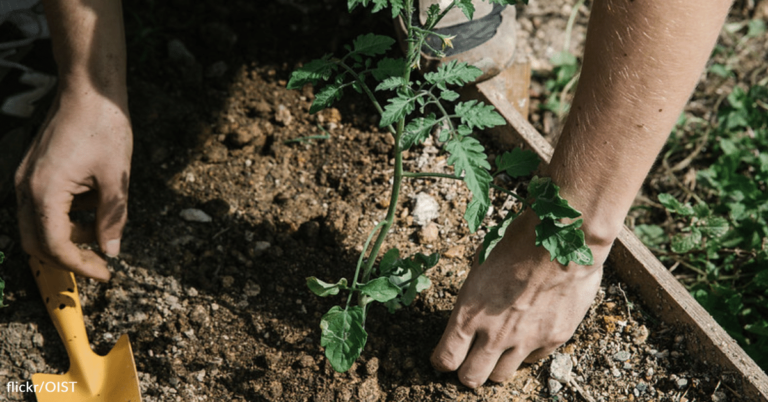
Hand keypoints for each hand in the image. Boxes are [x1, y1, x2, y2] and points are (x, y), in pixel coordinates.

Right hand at [15, 87, 131, 281]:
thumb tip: (111, 250)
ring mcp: (27, 178)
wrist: (89, 89)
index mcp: (45, 191)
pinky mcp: (33, 171)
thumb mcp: (116, 178)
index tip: (105, 273)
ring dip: (70, 234)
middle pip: (37, 242)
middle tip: (101, 261)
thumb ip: (112, 218)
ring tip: (103, 220)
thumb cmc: (104, 127)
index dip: (80, 266)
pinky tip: (93, 201)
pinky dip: (67, 215)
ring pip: (39, 226)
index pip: (55, 247)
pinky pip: (43, 206)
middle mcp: (27, 187)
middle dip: (70, 257)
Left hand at [430, 210, 610, 387]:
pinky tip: (526, 335)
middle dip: (467, 372)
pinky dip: (525, 353)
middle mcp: (495, 333)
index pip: (446, 359)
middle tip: (470, 361)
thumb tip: (470, 310)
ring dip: (496, 366)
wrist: (563, 240)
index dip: (443, 361)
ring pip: (501, 376)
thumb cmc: (518, 243)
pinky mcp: (552, 339)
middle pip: (471, 378)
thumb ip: (473, 297)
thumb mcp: (480, 265)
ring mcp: (525, 340)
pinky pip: (531, 360)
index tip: (446, 358)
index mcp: (470, 313)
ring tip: (499, 349)